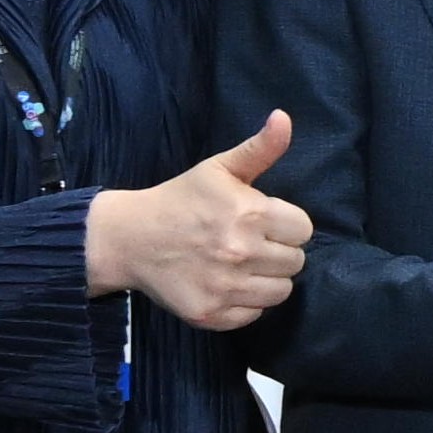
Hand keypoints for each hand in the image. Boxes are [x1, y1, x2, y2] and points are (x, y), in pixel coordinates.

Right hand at [87, 108, 309, 331]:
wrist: (129, 238)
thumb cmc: (180, 200)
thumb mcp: (219, 168)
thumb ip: (259, 148)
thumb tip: (283, 117)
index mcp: (250, 213)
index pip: (303, 230)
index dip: (286, 225)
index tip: (263, 222)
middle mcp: (241, 252)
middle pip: (296, 262)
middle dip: (277, 251)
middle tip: (249, 243)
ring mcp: (226, 287)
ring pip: (281, 292)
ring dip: (266, 279)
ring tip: (241, 264)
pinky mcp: (211, 314)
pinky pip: (255, 314)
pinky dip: (245, 303)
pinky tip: (226, 284)